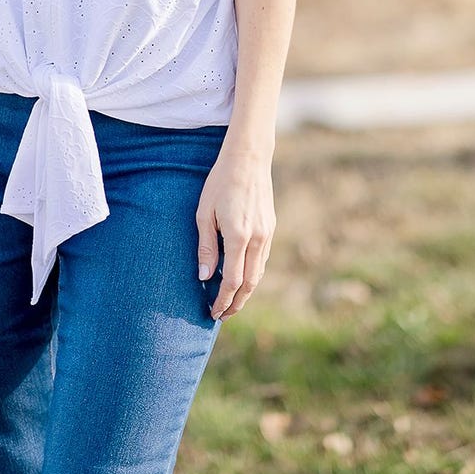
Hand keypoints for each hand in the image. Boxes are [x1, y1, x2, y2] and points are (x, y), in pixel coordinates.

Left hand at [196, 142, 275, 320]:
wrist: (248, 158)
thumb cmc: (220, 183)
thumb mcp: (204, 213)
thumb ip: (206, 247)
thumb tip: (204, 276)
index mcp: (238, 236)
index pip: (232, 281)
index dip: (223, 300)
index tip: (213, 311)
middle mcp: (257, 239)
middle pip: (249, 284)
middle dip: (236, 303)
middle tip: (222, 315)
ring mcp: (267, 234)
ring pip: (259, 273)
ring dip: (246, 291)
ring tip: (231, 301)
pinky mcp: (271, 227)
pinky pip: (262, 259)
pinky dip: (253, 274)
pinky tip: (242, 276)